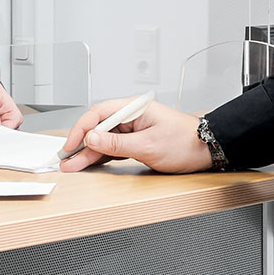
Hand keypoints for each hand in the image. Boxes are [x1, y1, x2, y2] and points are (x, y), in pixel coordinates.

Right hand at [57, 97, 211, 172]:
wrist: (207, 150)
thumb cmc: (184, 142)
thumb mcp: (148, 145)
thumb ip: (117, 144)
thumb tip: (91, 139)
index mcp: (132, 108)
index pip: (98, 114)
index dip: (81, 130)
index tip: (71, 145)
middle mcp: (130, 116)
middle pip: (98, 128)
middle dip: (81, 144)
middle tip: (66, 160)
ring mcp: (132, 129)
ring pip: (103, 140)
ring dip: (88, 153)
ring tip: (73, 166)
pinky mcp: (136, 141)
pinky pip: (113, 148)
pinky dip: (101, 156)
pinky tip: (89, 163)